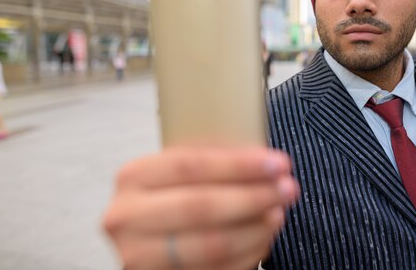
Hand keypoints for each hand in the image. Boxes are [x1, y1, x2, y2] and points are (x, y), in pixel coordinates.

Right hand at [102, 147, 299, 269]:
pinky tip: (264, 237)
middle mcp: (128, 216)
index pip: (190, 165)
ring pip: (210, 244)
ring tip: (279, 213)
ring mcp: (139, 255)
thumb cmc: (171, 197)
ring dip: (255, 228)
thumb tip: (262, 157)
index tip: (276, 163)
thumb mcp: (178, 172)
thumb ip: (210, 160)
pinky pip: (214, 269)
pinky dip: (247, 253)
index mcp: (133, 177)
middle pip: (200, 206)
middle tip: (287, 189)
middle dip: (252, 196)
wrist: (148, 239)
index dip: (238, 165)